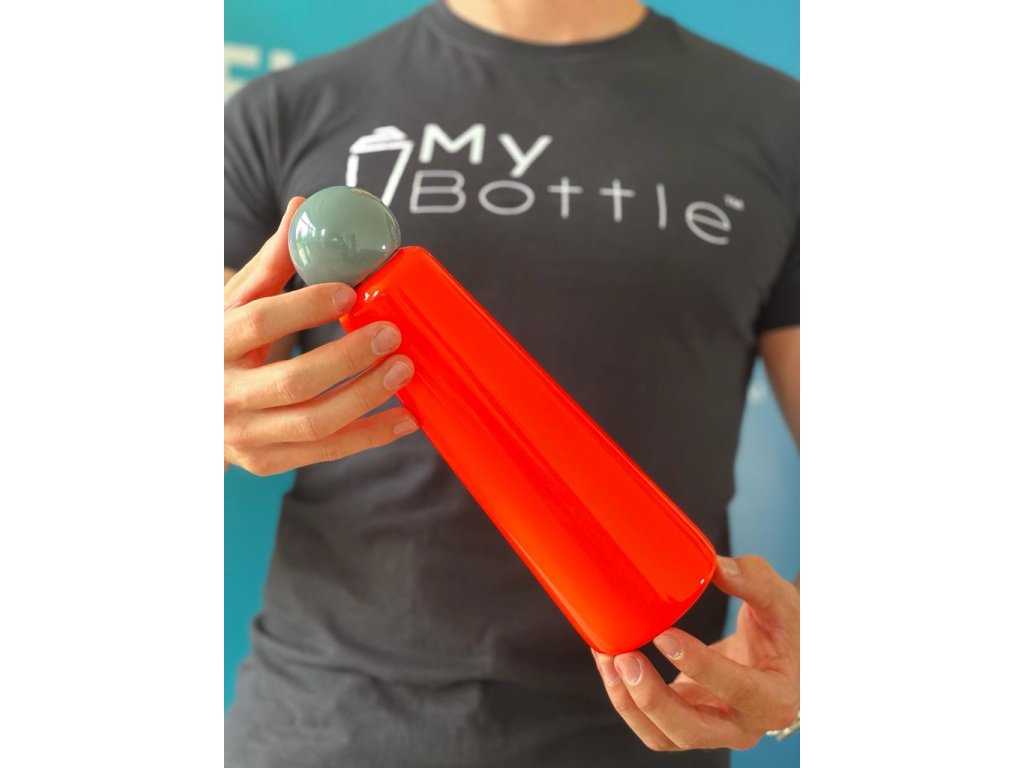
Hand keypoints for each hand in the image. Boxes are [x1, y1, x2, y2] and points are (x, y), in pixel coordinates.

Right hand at [225, 197, 418, 474]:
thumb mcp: (233, 303)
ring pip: (316, 423)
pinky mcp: (267, 461)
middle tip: (393, 333)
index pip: (259, 323)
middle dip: (350, 357)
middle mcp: (223, 395)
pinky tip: (407, 418)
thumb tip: (304, 208)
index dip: (306, 306)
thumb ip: (271, 263)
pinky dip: (371, 436)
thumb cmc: (220, 345)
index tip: (350, 291)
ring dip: (367, 397)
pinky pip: (327, 451)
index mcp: (211, 343)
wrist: (186, 411)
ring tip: (405, 369)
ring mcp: (245, 435)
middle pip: (294, 381)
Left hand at [592, 555, 798, 750]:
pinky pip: (651, 723)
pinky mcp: (687, 720)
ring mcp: (711, 728)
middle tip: (625, 658)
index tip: (665, 635)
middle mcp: (741, 725)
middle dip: (650, 699)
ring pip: (663, 735)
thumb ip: (752, 580)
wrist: (784, 656)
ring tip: (608, 657)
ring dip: (628, 701)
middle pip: (690, 730)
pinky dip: (625, 698)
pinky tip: (610, 662)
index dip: (700, 666)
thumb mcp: (781, 600)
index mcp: (774, 698)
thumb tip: (713, 566)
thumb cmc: (785, 628)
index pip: (738, 690)